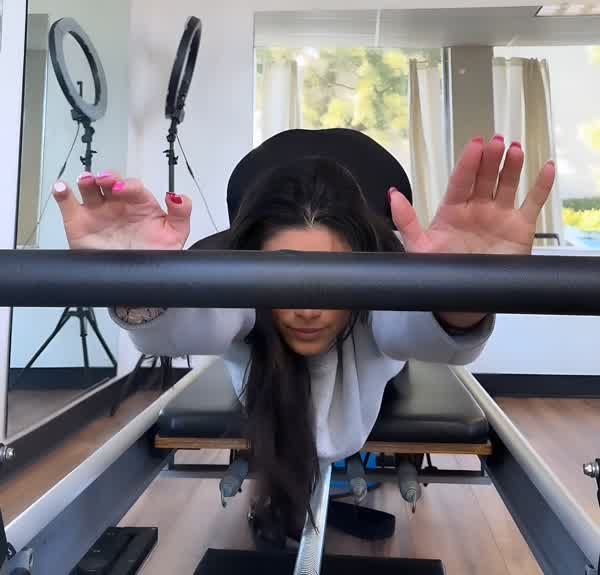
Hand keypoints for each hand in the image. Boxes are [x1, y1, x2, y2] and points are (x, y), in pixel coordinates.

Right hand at [53, 171, 191, 249]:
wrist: (136, 282)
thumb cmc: (155, 254)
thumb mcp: (175, 235)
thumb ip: (181, 214)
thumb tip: (176, 196)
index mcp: (140, 204)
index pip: (133, 187)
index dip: (128, 185)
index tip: (123, 189)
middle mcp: (118, 204)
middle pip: (109, 182)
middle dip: (107, 177)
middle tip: (104, 180)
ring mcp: (98, 212)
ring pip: (90, 189)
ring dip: (87, 180)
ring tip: (86, 181)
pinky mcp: (79, 223)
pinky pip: (68, 204)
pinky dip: (62, 194)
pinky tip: (61, 188)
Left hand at [390, 135, 555, 326]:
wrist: (463, 298)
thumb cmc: (440, 269)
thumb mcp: (418, 246)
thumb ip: (406, 221)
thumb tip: (392, 196)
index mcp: (452, 210)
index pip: (460, 181)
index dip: (467, 163)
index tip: (474, 146)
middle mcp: (477, 208)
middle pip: (485, 177)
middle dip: (490, 159)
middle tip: (495, 143)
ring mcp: (499, 215)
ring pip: (507, 185)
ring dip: (512, 167)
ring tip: (515, 151)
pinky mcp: (519, 227)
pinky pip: (533, 202)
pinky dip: (541, 186)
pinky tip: (546, 168)